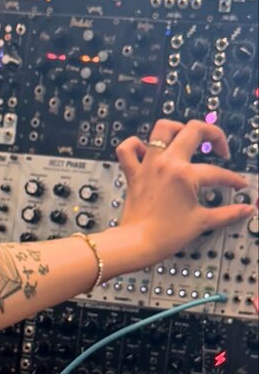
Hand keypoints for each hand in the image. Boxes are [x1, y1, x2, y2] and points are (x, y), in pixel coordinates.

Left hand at [115, 119, 254, 265]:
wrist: (137, 244)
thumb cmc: (166, 235)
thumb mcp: (202, 222)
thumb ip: (228, 213)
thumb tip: (246, 209)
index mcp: (185, 175)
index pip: (217, 171)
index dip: (233, 179)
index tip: (239, 185)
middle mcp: (166, 163)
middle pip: (193, 130)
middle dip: (213, 134)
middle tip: (219, 148)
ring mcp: (148, 165)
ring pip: (161, 129)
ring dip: (177, 129)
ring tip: (187, 138)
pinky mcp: (133, 172)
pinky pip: (127, 148)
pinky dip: (136, 144)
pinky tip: (147, 150)